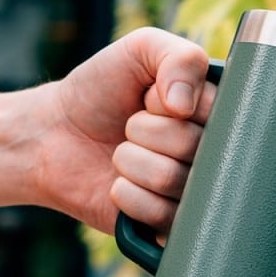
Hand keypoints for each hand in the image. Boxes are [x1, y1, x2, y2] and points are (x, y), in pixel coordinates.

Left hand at [46, 27, 215, 234]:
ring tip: (121, 155)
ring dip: (131, 162)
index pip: (222, 115)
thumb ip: (180, 58)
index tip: (152, 98)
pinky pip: (163, 217)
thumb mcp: (142, 50)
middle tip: (131, 126)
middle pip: (196, 148)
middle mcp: (213, 156)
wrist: (53, 133)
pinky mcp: (170, 226)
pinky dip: (129, 196)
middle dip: (146, 131)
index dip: (174, 105)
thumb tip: (185, 106)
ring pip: (175, 181)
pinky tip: (118, 186)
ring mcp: (193, 193)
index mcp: (218, 115)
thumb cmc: (102, 88)